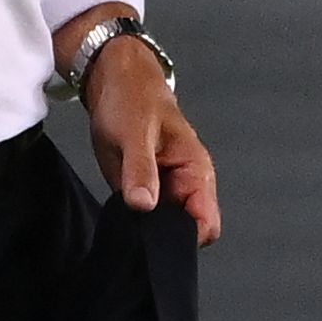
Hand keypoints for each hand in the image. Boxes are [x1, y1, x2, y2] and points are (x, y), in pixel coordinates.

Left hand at [79, 30, 218, 244]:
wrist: (115, 82)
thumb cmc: (133, 99)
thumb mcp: (135, 134)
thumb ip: (140, 170)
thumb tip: (143, 206)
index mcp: (196, 173)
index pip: (207, 225)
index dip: (184, 237)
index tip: (155, 238)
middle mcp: (185, 188)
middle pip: (184, 233)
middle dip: (161, 237)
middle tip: (134, 230)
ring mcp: (164, 193)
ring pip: (162, 230)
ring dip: (144, 231)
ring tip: (124, 221)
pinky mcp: (143, 193)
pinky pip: (144, 220)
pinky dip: (132, 223)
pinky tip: (118, 217)